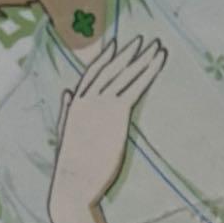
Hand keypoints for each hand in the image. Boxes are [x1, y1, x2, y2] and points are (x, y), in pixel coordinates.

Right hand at [48, 35, 166, 222]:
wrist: (73, 183)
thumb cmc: (71, 166)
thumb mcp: (65, 134)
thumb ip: (67, 110)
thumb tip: (67, 91)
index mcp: (75, 103)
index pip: (92, 73)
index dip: (105, 57)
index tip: (115, 44)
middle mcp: (87, 98)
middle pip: (112, 69)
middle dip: (128, 53)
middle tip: (142, 40)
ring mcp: (102, 103)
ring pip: (126, 74)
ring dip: (143, 58)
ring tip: (157, 46)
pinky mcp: (116, 112)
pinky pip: (136, 86)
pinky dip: (149, 71)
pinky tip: (158, 62)